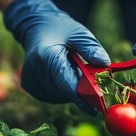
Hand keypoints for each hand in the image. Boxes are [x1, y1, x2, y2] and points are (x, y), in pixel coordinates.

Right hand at [4, 0, 110, 114]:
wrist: (36, 27)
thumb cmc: (60, 29)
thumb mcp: (79, 33)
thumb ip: (91, 48)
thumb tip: (106, 64)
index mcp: (46, 56)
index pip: (67, 85)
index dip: (83, 99)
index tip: (96, 108)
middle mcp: (34, 71)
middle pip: (64, 93)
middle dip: (80, 89)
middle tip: (84, 72)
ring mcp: (29, 80)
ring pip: (59, 97)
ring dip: (70, 89)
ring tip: (70, 68)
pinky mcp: (29, 86)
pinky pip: (52, 96)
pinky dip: (61, 89)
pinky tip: (61, 73)